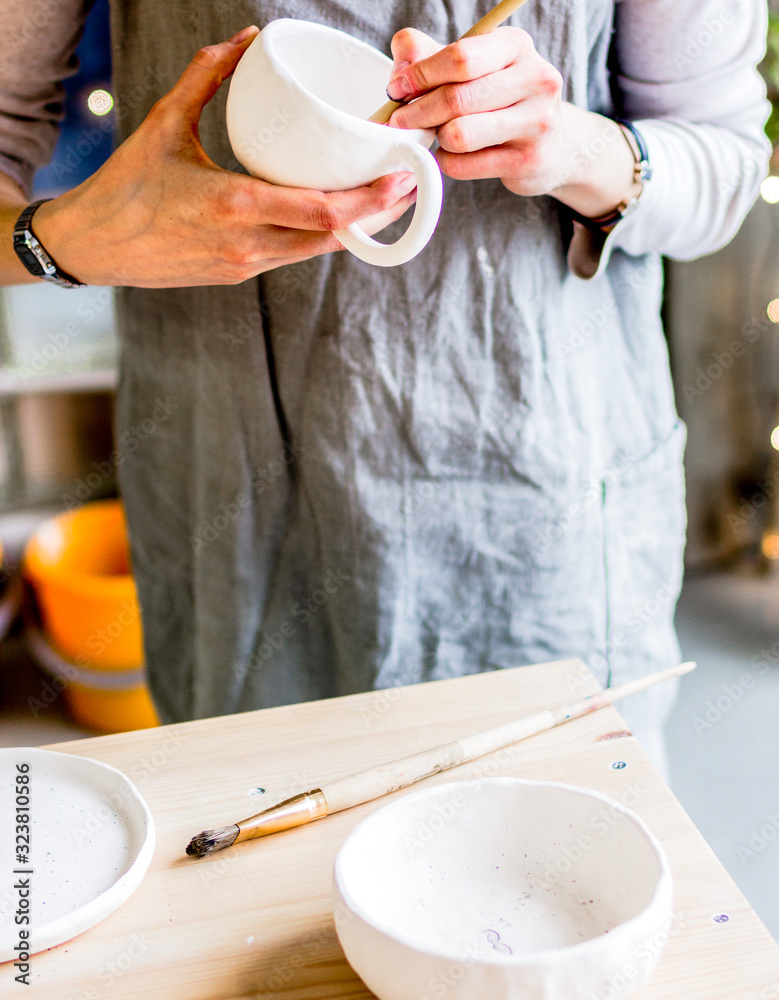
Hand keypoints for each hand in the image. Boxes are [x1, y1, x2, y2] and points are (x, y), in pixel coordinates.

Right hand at [32, 26, 417, 287]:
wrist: (95, 247)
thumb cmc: (126, 185)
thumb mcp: (165, 123)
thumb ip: (207, 77)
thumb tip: (247, 40)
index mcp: (234, 206)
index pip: (321, 211)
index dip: (370, 200)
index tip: (401, 179)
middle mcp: (247, 245)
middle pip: (331, 237)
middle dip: (376, 215)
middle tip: (407, 188)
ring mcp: (244, 266)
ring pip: (314, 251)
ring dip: (351, 229)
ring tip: (382, 202)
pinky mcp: (238, 276)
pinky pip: (291, 256)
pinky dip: (318, 237)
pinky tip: (334, 216)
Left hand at [386, 28, 640, 219]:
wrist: (552, 145)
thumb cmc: (501, 102)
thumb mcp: (472, 69)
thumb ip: (431, 56)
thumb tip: (400, 63)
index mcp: (517, 46)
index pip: (460, 57)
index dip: (419, 75)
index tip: (396, 89)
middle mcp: (535, 78)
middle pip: (456, 97)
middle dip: (418, 111)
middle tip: (400, 121)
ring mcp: (537, 122)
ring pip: (459, 134)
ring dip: (435, 138)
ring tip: (435, 136)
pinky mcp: (528, 160)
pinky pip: (465, 165)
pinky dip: (447, 163)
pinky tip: (451, 156)